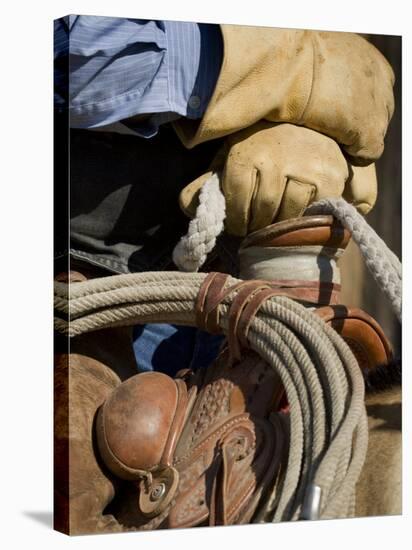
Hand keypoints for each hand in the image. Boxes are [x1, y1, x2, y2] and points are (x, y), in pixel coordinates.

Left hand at [180, 122, 376, 236]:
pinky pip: (313, 211)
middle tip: (258, 225)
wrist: (306, 125)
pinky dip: (304, 216)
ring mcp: (306, 166)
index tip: (239, 224)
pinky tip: (298, 211)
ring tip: (276, 218)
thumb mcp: (229, 161)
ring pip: (288, 213)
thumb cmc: (260, 148)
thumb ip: (206, 185)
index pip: (236, 202)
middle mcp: (276, 157)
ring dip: (280, 223)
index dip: (236, 220)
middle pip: (262, 211)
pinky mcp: (330, 177)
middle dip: (257, 224)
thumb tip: (186, 206)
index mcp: (245, 154)